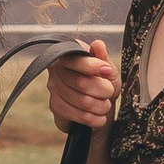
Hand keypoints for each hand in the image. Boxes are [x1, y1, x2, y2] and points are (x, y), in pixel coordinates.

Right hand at [46, 38, 118, 163]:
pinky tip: (99, 117)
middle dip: (103, 90)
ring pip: (83, 102)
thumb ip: (103, 58)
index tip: (108, 72)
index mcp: (69, 56)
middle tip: (110, 92)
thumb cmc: (102, 85)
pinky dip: (96, 119)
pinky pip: (81, 116)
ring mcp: (54, 89)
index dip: (94, 66)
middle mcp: (57, 70)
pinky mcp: (56, 107)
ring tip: (105, 105)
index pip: (77, 60)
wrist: (99, 109)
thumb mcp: (108, 71)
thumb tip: (98, 44)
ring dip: (101, 106)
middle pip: (81, 83)